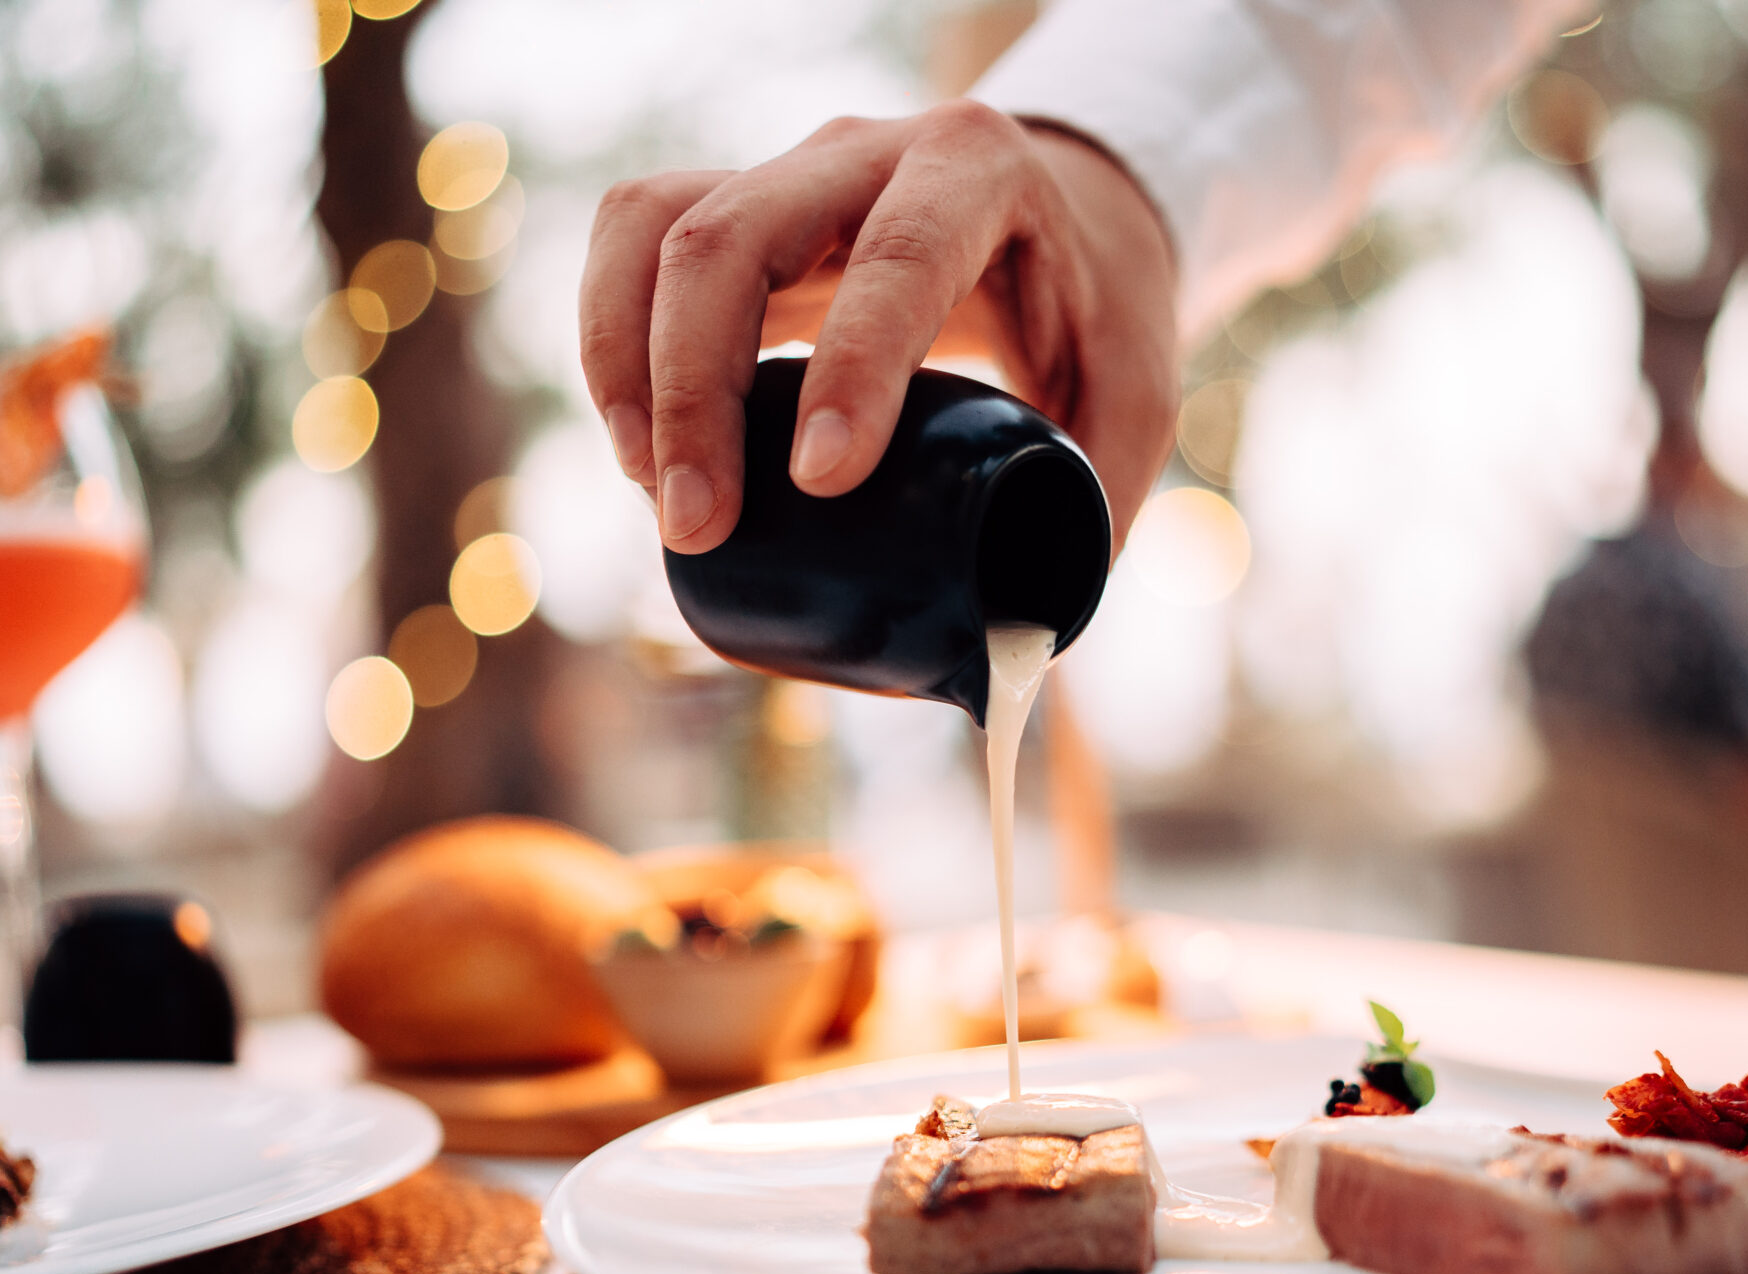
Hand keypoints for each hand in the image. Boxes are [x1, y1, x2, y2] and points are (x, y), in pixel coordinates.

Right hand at [579, 101, 1179, 555]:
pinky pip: (630, 245)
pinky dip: (610, 343)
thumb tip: (1025, 645)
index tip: (818, 482)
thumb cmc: (1097, 308)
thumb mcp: (1137, 390)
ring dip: (630, 368)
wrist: (1065, 208)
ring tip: (656, 496)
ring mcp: (785, 174)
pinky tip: (637, 446)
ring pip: (656, 229)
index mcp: (976, 172)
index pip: (898, 257)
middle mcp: (865, 153)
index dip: (850, 366)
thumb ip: (1099, 502)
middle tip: (698, 527)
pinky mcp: (730, 208)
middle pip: (732, 236)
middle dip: (696, 391)